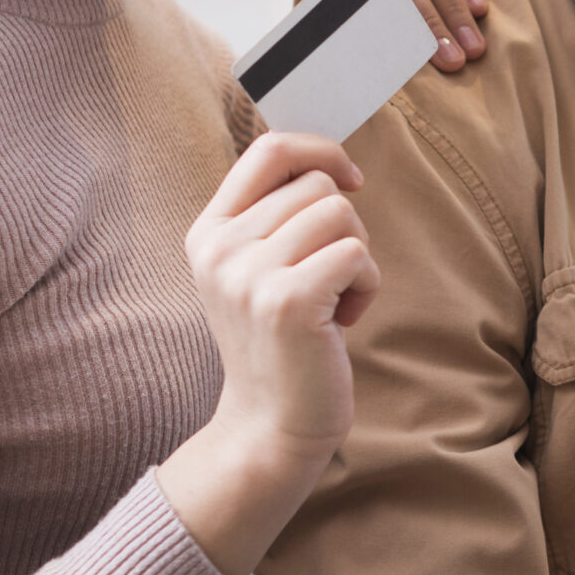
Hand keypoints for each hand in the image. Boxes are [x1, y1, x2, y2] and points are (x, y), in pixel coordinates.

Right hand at [156, 133, 377, 574]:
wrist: (270, 424)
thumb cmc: (282, 342)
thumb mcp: (258, 269)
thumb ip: (275, 215)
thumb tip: (332, 162)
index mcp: (208, 232)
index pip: (269, 150)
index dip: (320, 151)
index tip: (350, 180)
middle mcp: (219, 248)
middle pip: (317, 184)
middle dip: (344, 227)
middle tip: (328, 280)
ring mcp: (249, 275)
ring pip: (340, 214)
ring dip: (357, 257)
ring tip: (333, 301)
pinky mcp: (288, 302)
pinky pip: (357, 254)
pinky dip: (367, 285)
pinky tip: (343, 320)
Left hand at [297, 0, 488, 69]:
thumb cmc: (336, 29)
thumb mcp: (324, 36)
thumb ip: (334, 47)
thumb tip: (353, 80)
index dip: (388, 27)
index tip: (414, 62)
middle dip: (431, 23)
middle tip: (455, 62)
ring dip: (455, 11)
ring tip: (474, 49)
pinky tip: (480, 10)